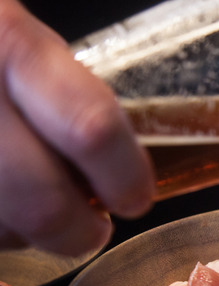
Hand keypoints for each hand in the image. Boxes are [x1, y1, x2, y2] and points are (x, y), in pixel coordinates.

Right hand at [0, 0, 154, 255]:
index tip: (136, 196)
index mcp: (11, 48)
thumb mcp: (28, 47)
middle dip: (81, 232)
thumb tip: (124, 178)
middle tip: (93, 227)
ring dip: (30, 234)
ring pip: (3, 231)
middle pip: (44, 205)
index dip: (125, 177)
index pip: (90, 129)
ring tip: (31, 202)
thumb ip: (75, 103)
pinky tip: (0, 204)